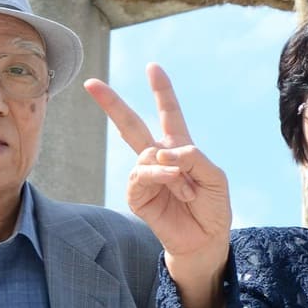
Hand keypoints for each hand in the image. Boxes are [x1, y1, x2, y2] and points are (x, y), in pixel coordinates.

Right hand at [85, 64, 232, 272]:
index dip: (162, 91)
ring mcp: (145, 176)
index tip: (153, 67)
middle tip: (92, 83)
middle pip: (131, 125)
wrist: (206, 239)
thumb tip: (160, 152)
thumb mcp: (215, 176)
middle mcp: (159, 158)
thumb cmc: (212, 206)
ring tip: (188, 190)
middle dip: (112, 104)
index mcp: (180, 147)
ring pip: (146, 155)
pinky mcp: (136, 195)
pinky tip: (176, 189)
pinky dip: (162, 178)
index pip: (169, 114)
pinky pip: (141, 175)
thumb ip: (193, 157)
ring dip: (173, 171)